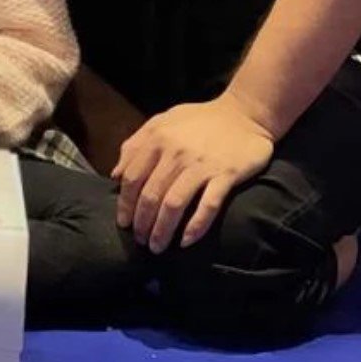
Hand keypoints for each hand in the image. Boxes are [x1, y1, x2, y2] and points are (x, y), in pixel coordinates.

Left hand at [113, 95, 274, 253]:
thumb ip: (136, 144)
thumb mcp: (163, 121)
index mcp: (158, 138)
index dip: (126, 203)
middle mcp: (176, 152)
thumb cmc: (200, 119)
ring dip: (162, 230)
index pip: (133, 177)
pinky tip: (186, 242)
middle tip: (140, 241)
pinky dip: (195, 226)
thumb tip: (115, 175)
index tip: (123, 223)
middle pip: (151, 194)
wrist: (245, 114)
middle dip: (142, 222)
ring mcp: (201, 164)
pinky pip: (208, 206)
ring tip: (157, 247)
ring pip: (174, 204)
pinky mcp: (225, 175)